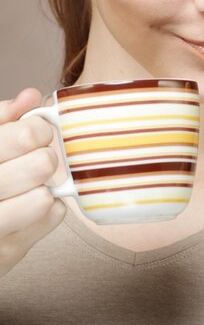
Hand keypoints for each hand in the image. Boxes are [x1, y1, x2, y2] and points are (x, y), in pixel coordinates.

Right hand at [0, 89, 65, 277]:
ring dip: (43, 187)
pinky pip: (52, 218)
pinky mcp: (5, 255)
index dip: (39, 130)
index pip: (28, 135)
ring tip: (27, 187)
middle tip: (34, 162)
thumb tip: (31, 96)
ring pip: (44, 197)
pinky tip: (26, 209)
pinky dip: (48, 210)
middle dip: (44, 159)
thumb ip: (0, 119)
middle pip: (42, 164)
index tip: (32, 136)